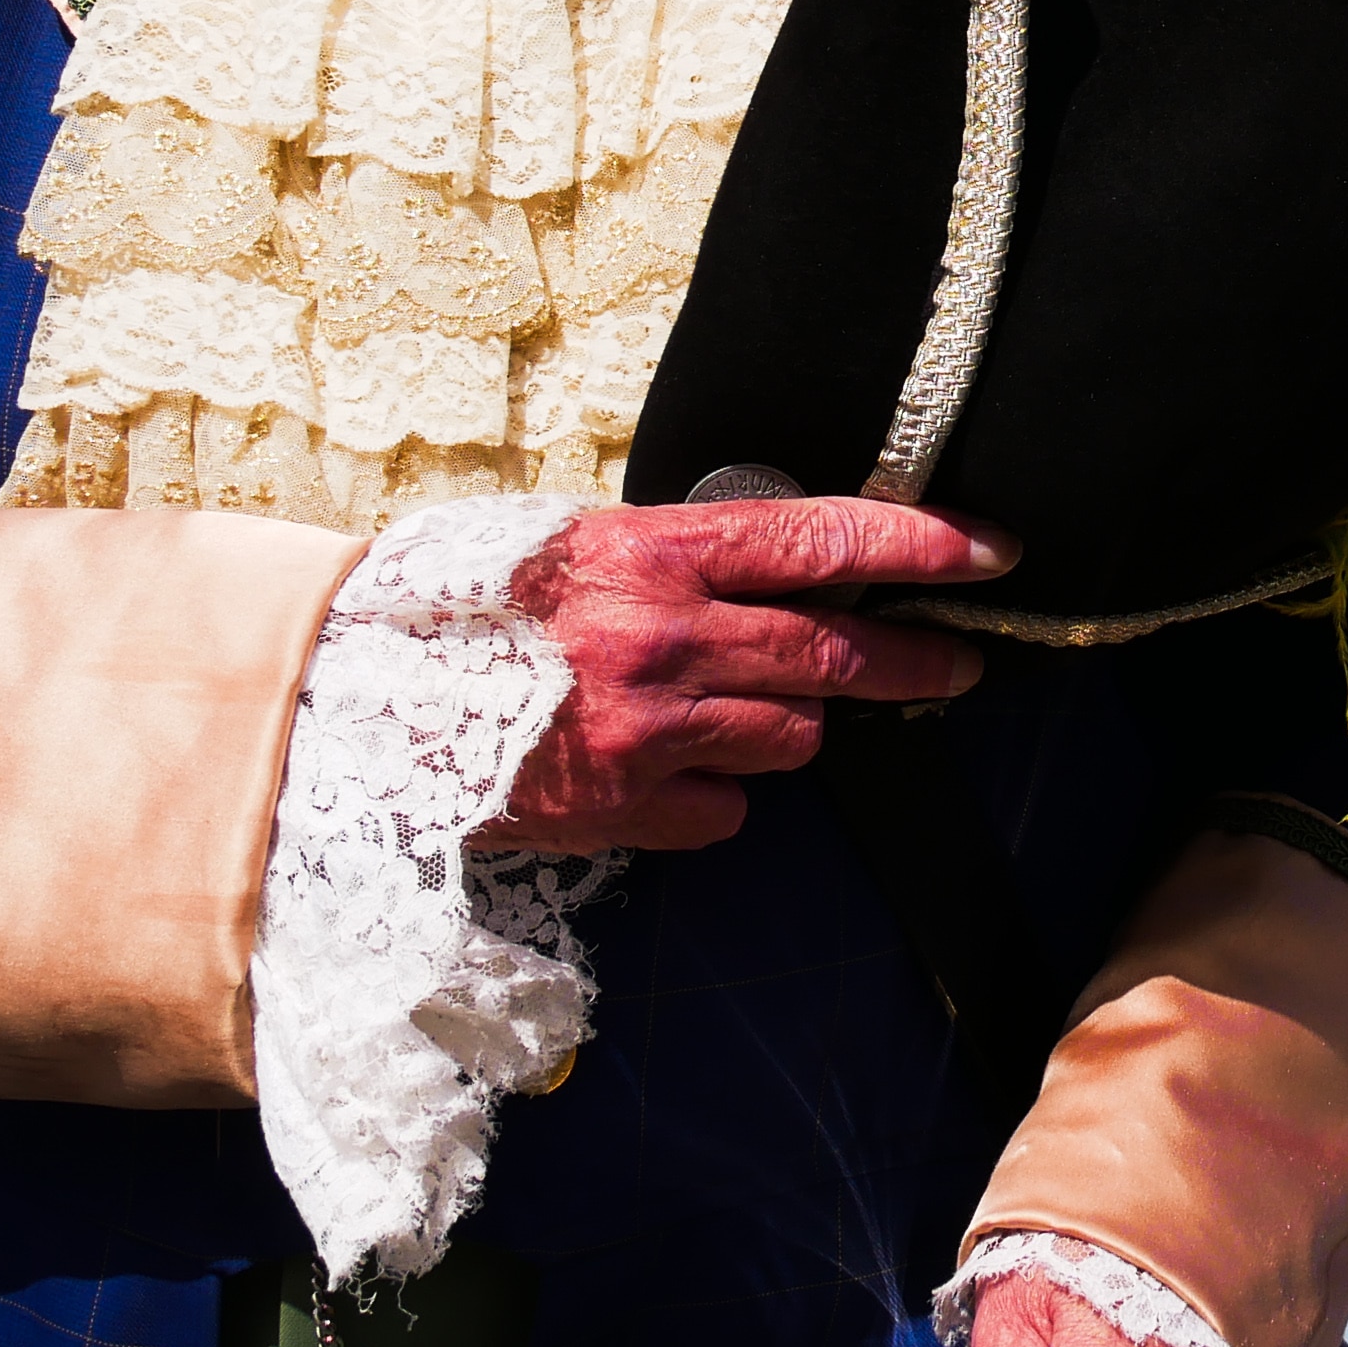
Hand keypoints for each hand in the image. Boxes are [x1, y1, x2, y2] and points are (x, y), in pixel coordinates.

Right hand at [487, 498, 1009, 851]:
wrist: (357, 696)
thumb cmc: (468, 607)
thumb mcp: (577, 544)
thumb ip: (682, 558)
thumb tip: (785, 570)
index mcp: (651, 552)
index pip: (818, 538)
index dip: (918, 542)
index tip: (990, 549)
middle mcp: (661, 638)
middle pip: (833, 652)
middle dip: (911, 660)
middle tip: (958, 663)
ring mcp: (648, 731)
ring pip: (792, 734)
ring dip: (783, 722)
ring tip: (719, 705)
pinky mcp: (625, 808)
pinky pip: (726, 808)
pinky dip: (713, 792)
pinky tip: (660, 766)